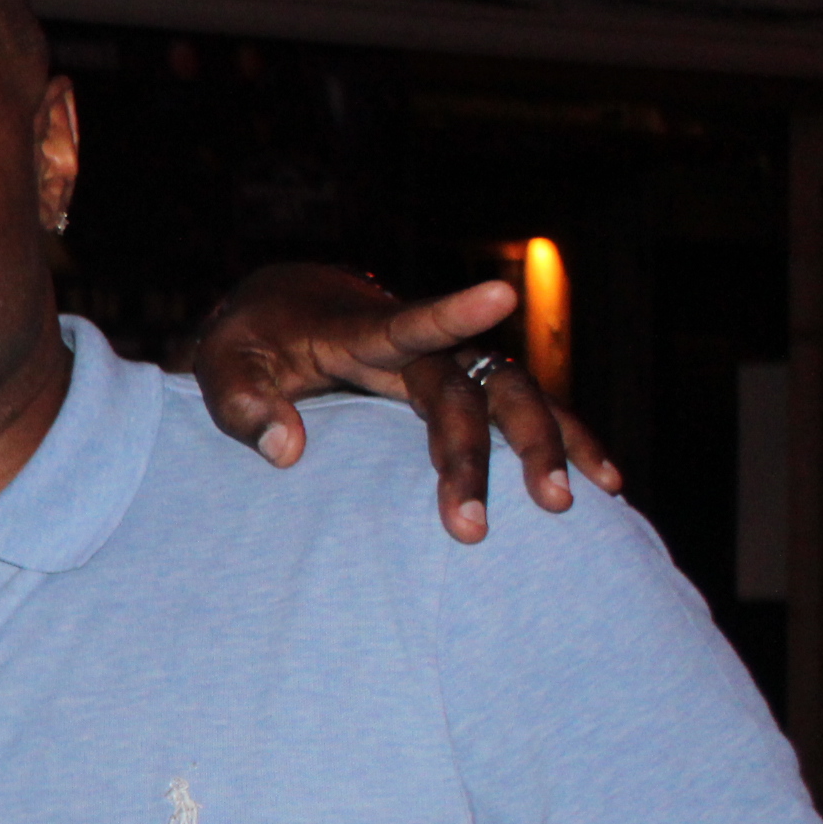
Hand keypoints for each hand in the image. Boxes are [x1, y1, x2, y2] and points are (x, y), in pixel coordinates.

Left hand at [193, 267, 617, 543]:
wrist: (282, 307)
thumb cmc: (247, 342)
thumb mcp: (221, 367)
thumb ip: (242, 405)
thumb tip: (287, 449)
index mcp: (355, 329)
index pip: (407, 323)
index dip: (450, 312)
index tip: (499, 295)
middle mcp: (416, 345)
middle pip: (465, 388)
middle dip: (476, 454)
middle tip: (471, 529)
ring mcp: (446, 362)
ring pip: (511, 394)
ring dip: (544, 444)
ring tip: (573, 501)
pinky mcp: (461, 385)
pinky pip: (519, 411)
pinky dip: (563, 439)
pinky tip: (601, 479)